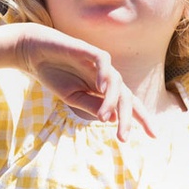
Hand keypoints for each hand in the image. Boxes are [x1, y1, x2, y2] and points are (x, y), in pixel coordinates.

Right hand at [15, 25, 154, 140]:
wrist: (34, 53)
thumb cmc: (54, 74)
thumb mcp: (73, 97)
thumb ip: (92, 106)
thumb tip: (113, 119)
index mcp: (103, 89)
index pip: (128, 104)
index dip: (142, 118)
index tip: (154, 136)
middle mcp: (105, 76)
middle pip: (127, 96)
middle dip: (130, 118)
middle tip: (124, 138)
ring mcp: (98, 63)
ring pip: (117, 82)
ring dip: (112, 102)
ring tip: (104, 119)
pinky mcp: (89, 50)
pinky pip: (104, 61)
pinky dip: (105, 74)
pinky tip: (101, 88)